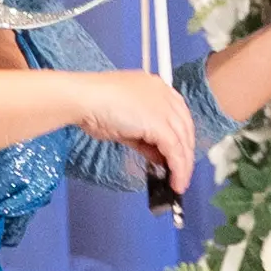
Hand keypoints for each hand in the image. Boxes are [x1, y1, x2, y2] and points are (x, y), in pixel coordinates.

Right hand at [79, 69, 199, 206]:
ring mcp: (163, 108)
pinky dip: (178, 169)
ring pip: (182, 141)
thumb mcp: (125, 123)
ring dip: (184, 166)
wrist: (85, 99)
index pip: (178, 115)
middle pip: (185, 128)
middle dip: (185, 154)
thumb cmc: (94, 105)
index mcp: (156, 87)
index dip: (181, 137)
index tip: (179, 153)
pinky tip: (175, 181)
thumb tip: (157, 155)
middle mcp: (164, 94)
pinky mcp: (160, 124)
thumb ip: (145, 138)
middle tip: (181, 172)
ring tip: (179, 183)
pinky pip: (175, 151)